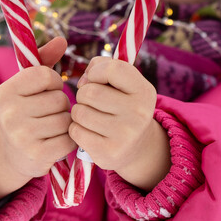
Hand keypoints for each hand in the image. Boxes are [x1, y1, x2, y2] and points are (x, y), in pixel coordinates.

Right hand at [0, 37, 75, 203]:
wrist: (12, 156)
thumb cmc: (25, 112)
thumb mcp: (28, 86)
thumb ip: (44, 60)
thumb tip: (62, 40)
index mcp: (4, 92)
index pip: (47, 75)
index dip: (54, 82)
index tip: (47, 91)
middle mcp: (9, 113)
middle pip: (59, 98)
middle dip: (61, 105)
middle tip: (49, 113)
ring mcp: (22, 136)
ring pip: (66, 119)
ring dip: (65, 123)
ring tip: (52, 127)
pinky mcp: (37, 155)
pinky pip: (69, 139)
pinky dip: (68, 140)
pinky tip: (55, 141)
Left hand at [70, 57, 170, 191]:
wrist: (136, 147)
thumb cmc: (122, 105)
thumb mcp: (123, 83)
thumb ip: (102, 66)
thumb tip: (82, 81)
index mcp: (144, 91)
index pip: (112, 69)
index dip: (96, 71)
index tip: (96, 79)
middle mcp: (138, 113)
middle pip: (89, 92)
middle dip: (83, 94)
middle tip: (92, 102)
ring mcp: (125, 135)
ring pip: (79, 112)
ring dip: (79, 112)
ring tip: (91, 116)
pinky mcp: (108, 153)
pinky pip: (75, 131)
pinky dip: (76, 129)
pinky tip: (89, 131)